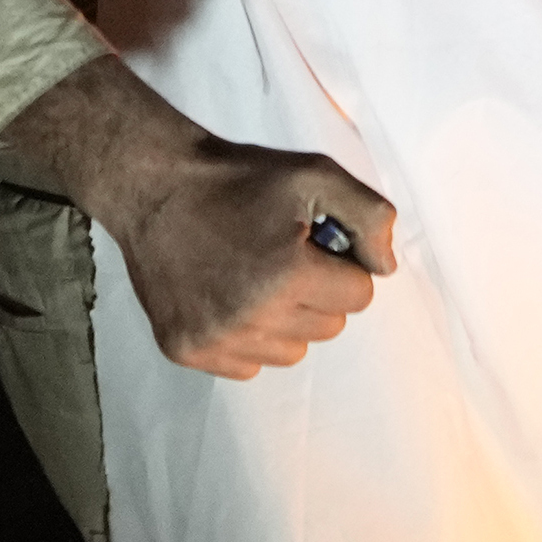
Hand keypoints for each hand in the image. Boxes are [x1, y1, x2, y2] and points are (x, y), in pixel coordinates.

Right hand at [2, 57, 399, 379]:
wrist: (156, 189)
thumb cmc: (241, 179)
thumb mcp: (318, 175)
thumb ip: (370, 217)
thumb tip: (385, 268)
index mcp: (288, 275)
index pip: (358, 296)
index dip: (343, 265)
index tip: (316, 244)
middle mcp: (251, 318)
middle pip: (329, 326)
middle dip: (320, 292)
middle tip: (286, 257)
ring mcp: (215, 339)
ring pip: (292, 351)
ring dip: (288, 320)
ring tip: (259, 278)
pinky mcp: (185, 350)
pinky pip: (248, 366)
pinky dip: (251, 340)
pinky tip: (231, 299)